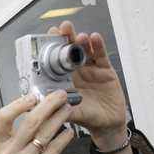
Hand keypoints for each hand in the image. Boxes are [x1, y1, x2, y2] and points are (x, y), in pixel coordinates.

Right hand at [0, 90, 73, 153]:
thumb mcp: (6, 152)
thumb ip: (15, 133)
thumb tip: (33, 108)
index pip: (2, 118)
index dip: (17, 105)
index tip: (31, 98)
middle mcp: (9, 153)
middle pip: (29, 122)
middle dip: (47, 105)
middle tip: (58, 96)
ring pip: (45, 133)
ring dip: (59, 118)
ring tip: (67, 109)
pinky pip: (55, 149)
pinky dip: (64, 138)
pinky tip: (69, 131)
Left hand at [48, 21, 126, 143]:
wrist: (108, 124)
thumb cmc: (87, 118)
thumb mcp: (72, 114)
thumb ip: (61, 110)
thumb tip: (46, 107)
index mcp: (64, 80)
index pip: (57, 61)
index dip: (53, 49)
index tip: (48, 38)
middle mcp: (76, 73)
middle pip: (70, 51)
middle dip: (67, 38)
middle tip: (63, 28)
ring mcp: (90, 70)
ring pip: (85, 51)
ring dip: (82, 41)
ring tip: (79, 36)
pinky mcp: (105, 71)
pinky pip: (101, 56)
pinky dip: (99, 46)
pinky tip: (95, 38)